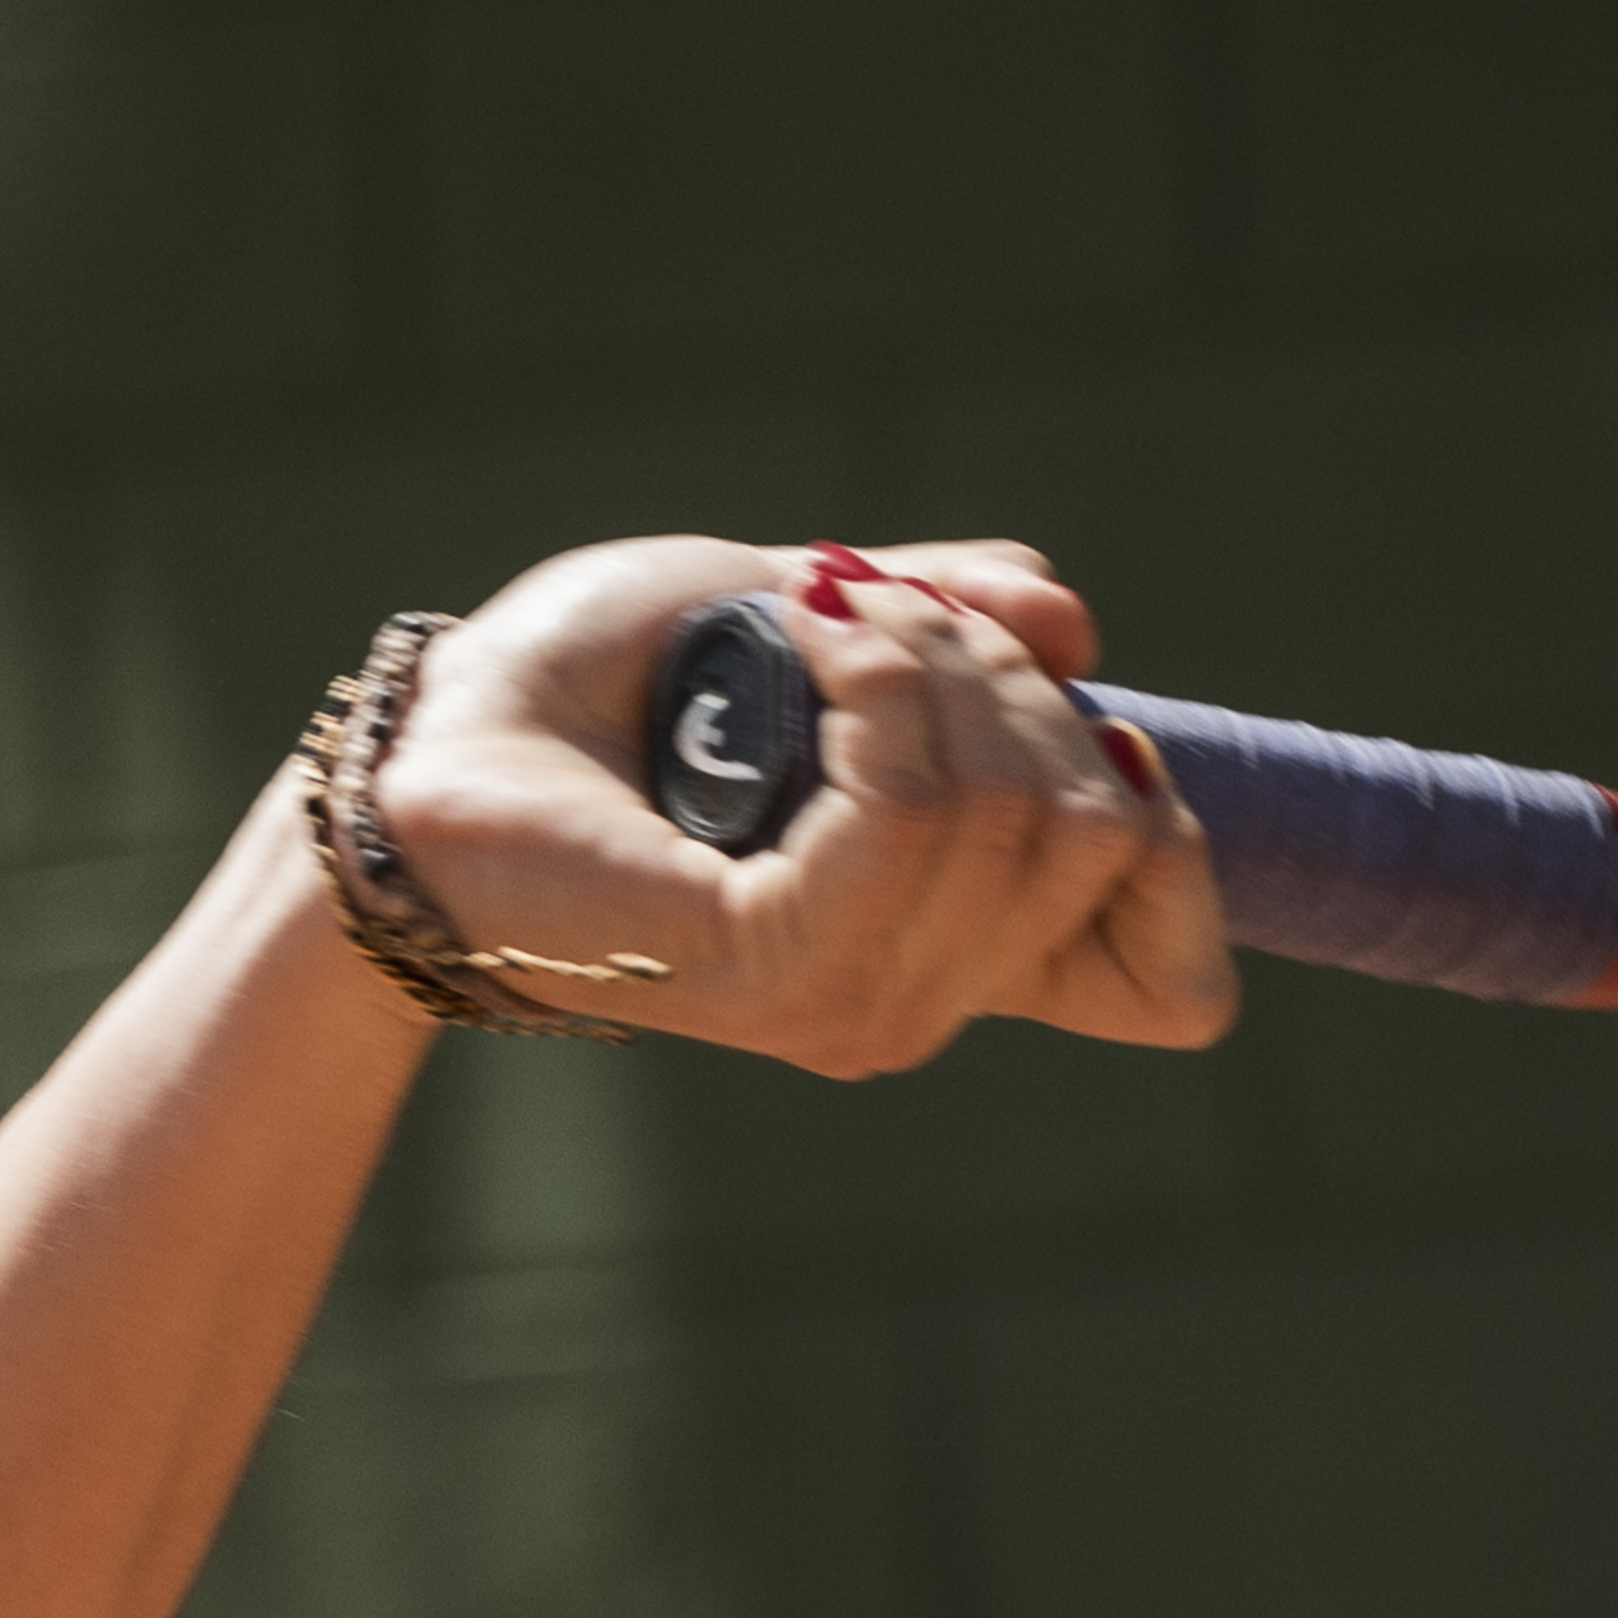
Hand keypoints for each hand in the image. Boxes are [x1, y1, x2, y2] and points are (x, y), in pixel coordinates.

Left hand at [365, 536, 1235, 1075]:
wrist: (439, 741)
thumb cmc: (597, 690)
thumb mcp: (809, 617)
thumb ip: (952, 624)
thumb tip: (1071, 632)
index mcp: (947, 950)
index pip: (1178, 992)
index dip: (1169, 844)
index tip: (1070, 721)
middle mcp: (916, 1001)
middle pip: (1107, 834)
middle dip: (1010, 678)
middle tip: (865, 616)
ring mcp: (851, 1001)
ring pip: (1017, 810)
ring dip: (933, 659)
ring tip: (814, 617)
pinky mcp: (773, 964)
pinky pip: (909, 811)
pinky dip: (874, 684)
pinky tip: (797, 639)